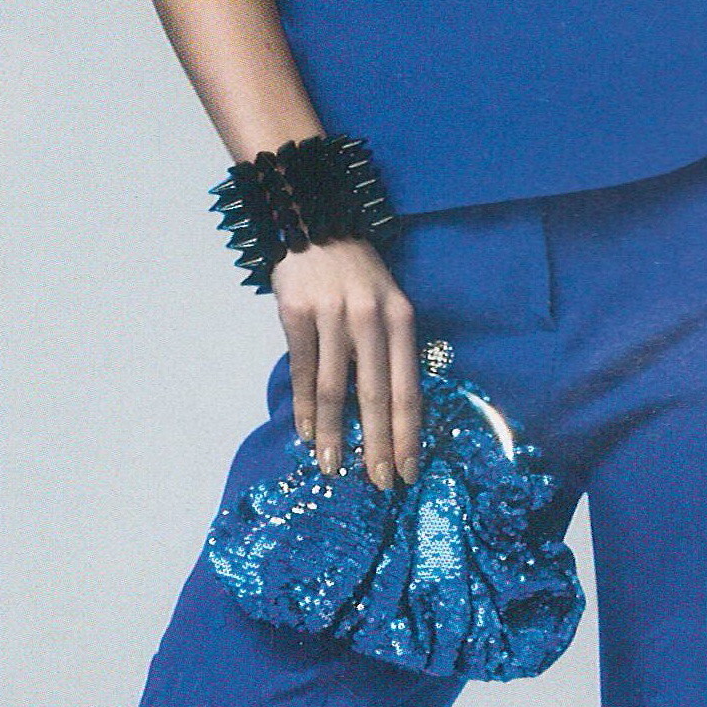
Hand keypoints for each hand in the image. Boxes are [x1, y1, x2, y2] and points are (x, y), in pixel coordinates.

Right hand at [273, 239, 420, 488]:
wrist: (314, 223)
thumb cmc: (357, 273)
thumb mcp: (387, 303)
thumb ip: (390, 349)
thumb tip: (390, 412)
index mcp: (400, 319)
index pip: (408, 388)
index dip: (409, 433)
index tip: (410, 470)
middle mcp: (370, 319)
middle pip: (375, 394)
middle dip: (379, 444)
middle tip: (381, 483)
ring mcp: (331, 316)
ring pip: (333, 389)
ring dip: (334, 434)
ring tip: (335, 468)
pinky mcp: (296, 315)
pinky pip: (301, 370)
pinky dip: (303, 407)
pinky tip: (306, 434)